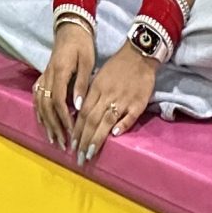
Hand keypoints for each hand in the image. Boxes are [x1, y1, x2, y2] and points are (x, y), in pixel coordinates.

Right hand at [32, 22, 95, 151]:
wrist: (71, 28)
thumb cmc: (82, 44)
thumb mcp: (87, 62)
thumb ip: (82, 84)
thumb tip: (78, 107)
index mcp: (59, 72)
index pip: (58, 100)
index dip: (63, 118)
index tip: (71, 132)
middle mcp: (48, 75)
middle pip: (46, 106)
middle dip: (54, 126)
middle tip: (62, 143)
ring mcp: (43, 76)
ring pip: (39, 103)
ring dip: (46, 122)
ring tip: (53, 138)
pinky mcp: (43, 76)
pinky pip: (37, 97)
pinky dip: (39, 112)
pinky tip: (44, 122)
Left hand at [72, 42, 155, 167]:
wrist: (139, 55)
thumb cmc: (117, 67)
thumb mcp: (99, 78)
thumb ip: (91, 97)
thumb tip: (81, 117)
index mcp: (96, 89)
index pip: (83, 114)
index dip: (76, 131)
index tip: (72, 146)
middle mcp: (107, 95)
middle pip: (92, 120)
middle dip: (83, 141)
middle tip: (79, 158)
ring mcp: (123, 99)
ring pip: (106, 121)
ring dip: (97, 139)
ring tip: (90, 154)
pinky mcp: (139, 103)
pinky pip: (129, 116)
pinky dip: (122, 125)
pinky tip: (115, 136)